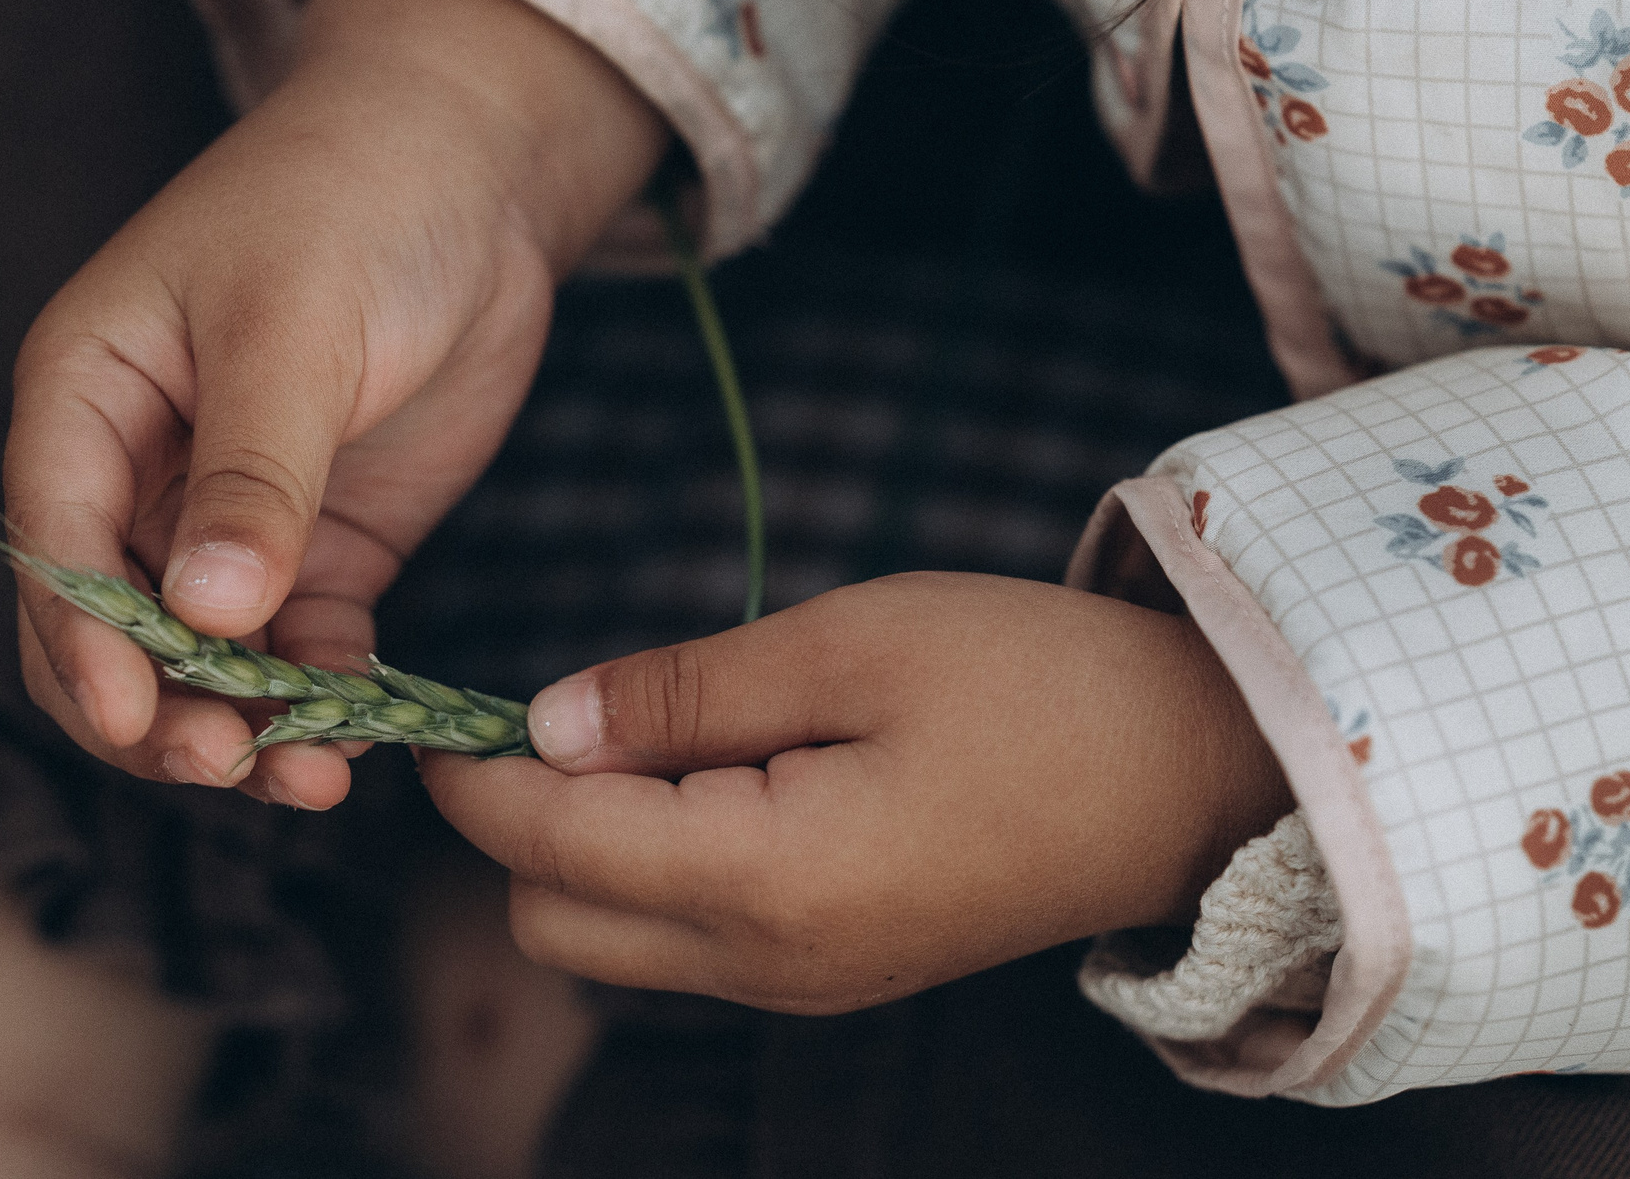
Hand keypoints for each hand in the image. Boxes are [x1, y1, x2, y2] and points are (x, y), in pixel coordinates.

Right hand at [5, 0, 665, 808]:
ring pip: (204, 661)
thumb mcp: (296, 325)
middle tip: (233, 767)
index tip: (143, 723)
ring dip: (245, 728)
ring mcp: (229, 516)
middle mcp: (138, 469)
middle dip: (158, 710)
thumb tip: (209, 617)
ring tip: (315, 782)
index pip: (57, 545)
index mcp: (86, 395)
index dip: (87, 645)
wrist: (473, 168)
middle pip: (110, 631)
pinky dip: (320, 699)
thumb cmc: (355, 203)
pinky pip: (300, 647)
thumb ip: (255, 472)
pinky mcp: (320, 543)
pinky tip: (360, 741)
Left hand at [420, 572, 1292, 1014]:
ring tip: (661, 727)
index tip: (436, 704)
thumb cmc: (1036, 686)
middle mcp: (769, 966)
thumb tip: (543, 723)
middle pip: (552, 919)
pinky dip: (656, 862)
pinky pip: (688, 940)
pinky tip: (717, 770)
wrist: (1193, 776)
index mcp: (767, 882)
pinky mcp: (835, 972)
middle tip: (580, 702)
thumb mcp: (851, 644)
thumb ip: (682, 692)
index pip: (546, 847)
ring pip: (612, 938)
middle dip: (521, 820)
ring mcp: (803, 984)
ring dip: (590, 842)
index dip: (472, 775)